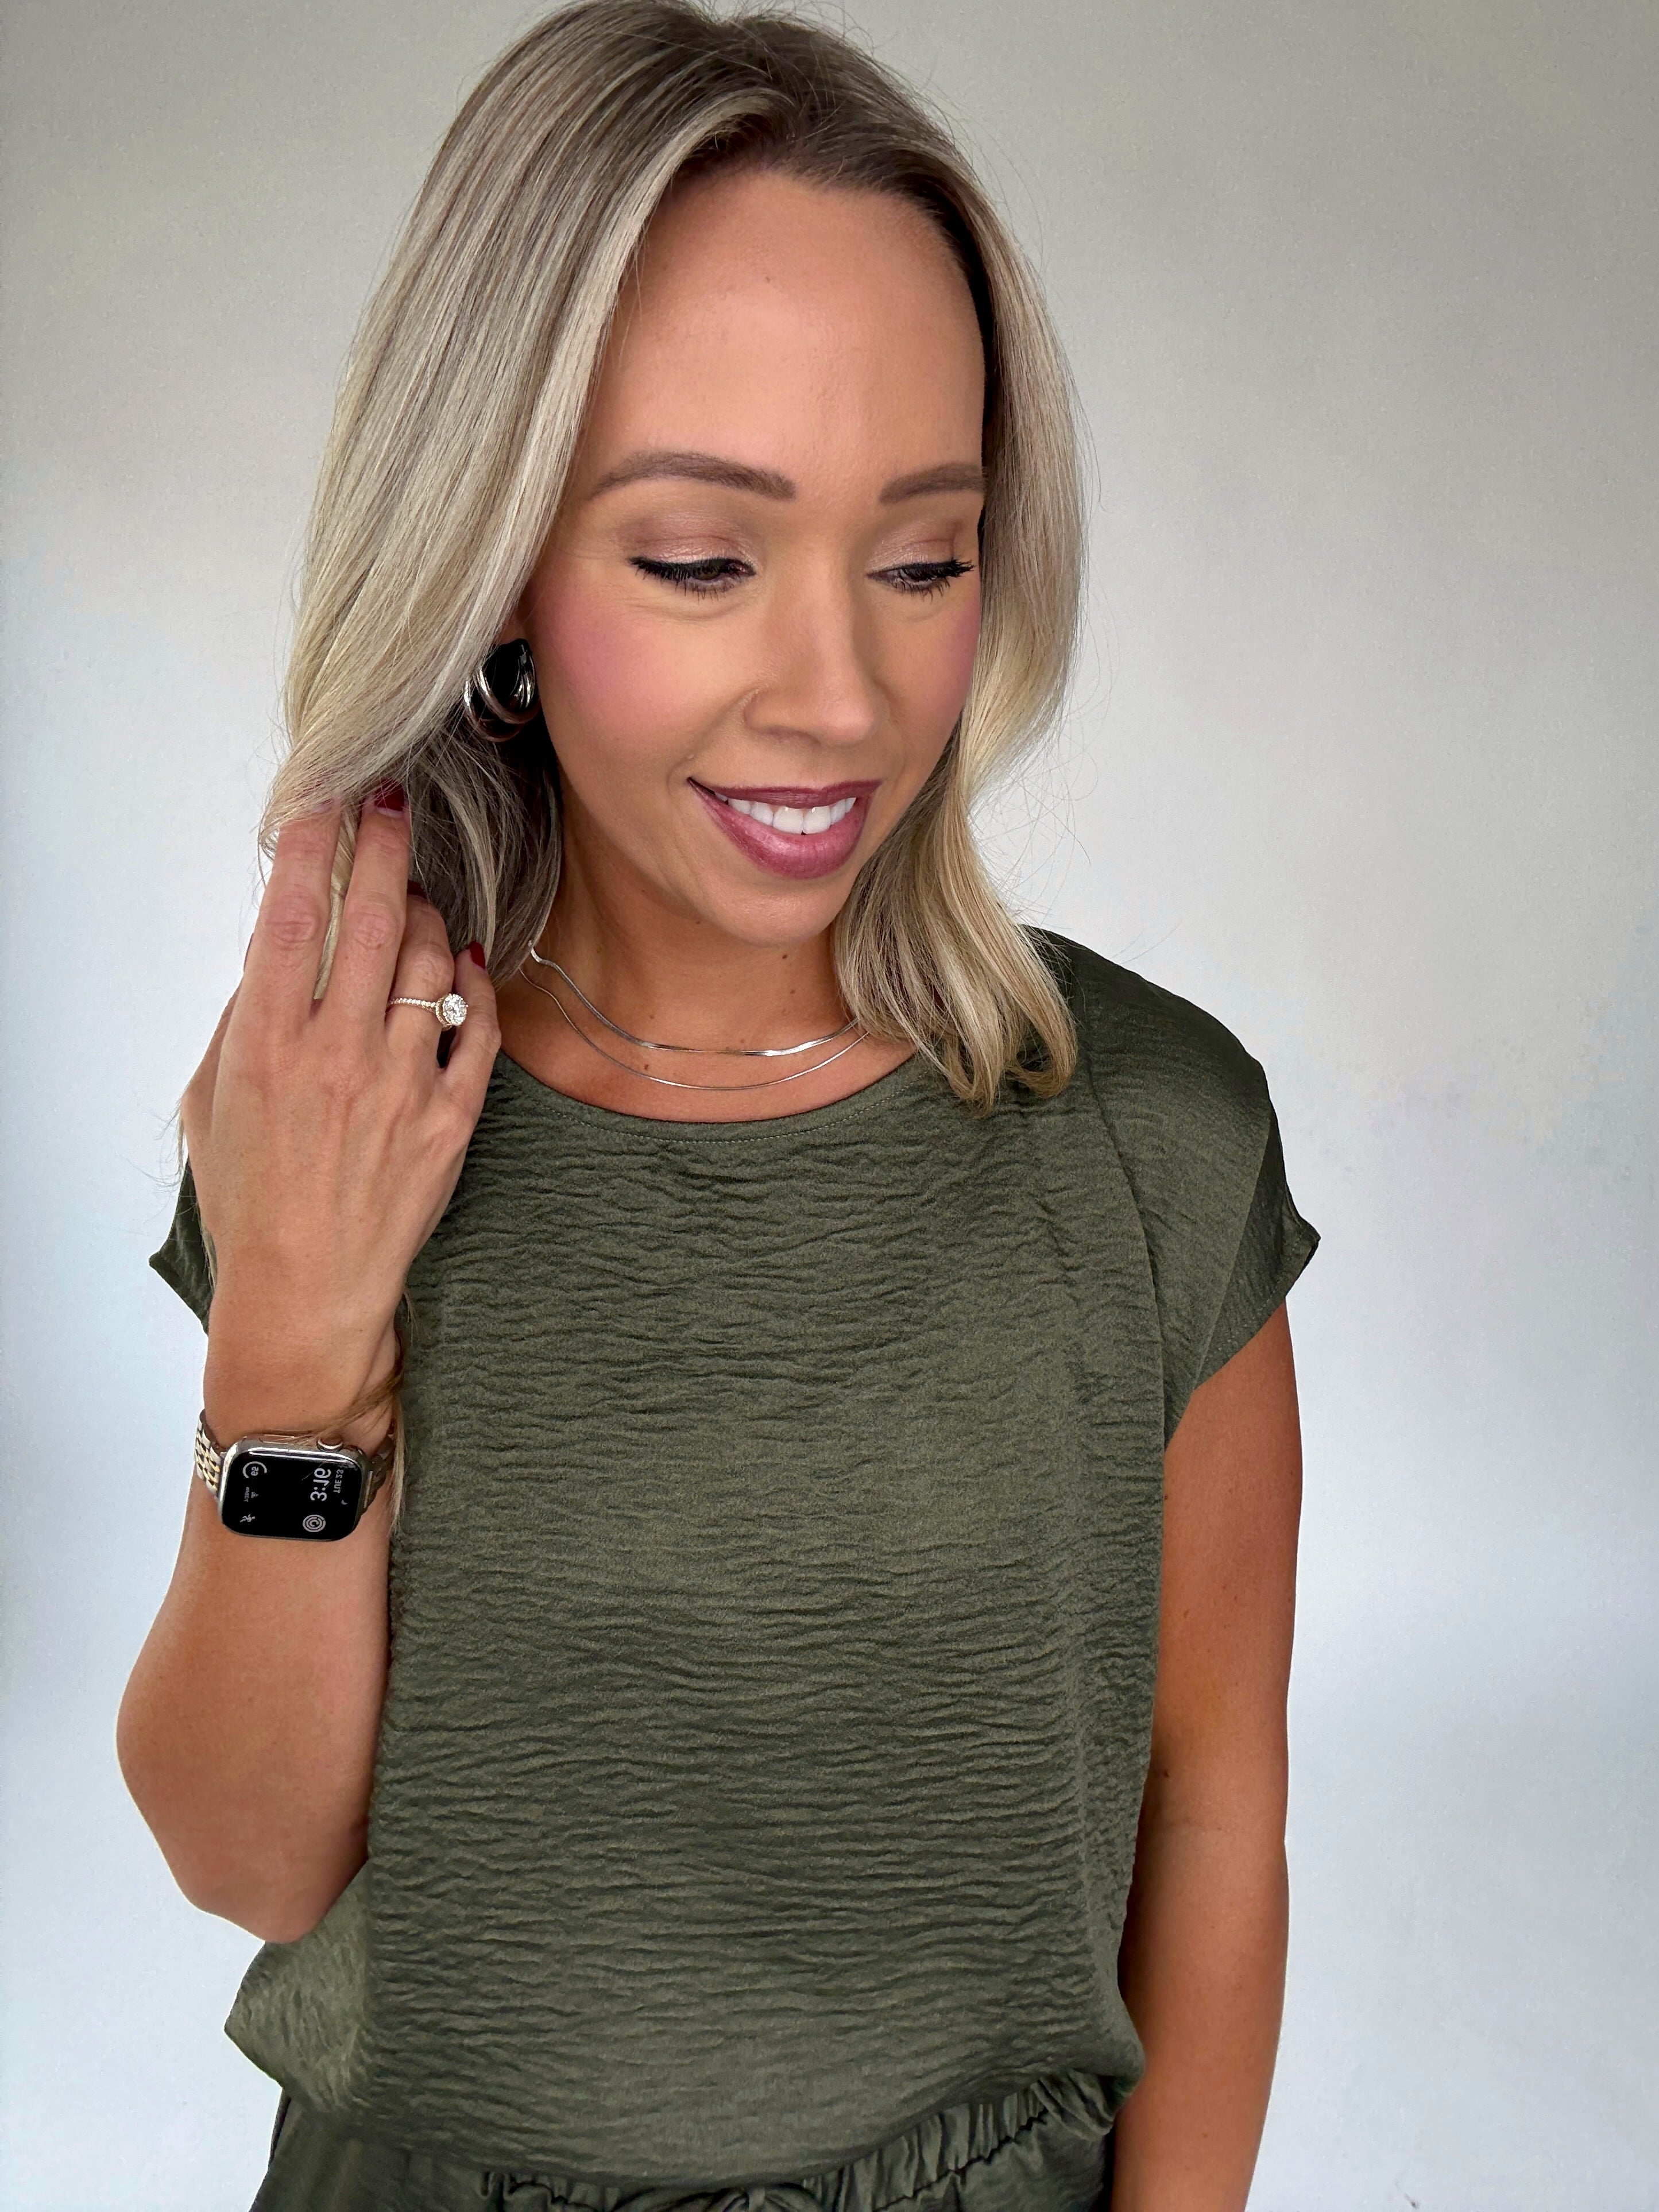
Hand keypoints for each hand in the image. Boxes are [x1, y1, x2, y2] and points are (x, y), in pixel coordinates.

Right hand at [181, 785, 498, 1437]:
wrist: (306, 1289)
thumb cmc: (250, 1195)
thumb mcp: (211, 1100)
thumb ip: (242, 1018)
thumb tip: (275, 948)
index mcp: (267, 1043)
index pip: (291, 917)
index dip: (313, 847)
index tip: (327, 800)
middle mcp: (337, 1054)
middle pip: (373, 922)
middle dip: (385, 848)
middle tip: (393, 805)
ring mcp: (400, 1085)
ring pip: (433, 965)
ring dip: (430, 915)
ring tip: (418, 900)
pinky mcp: (449, 1120)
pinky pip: (479, 1031)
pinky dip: (476, 985)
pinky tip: (466, 962)